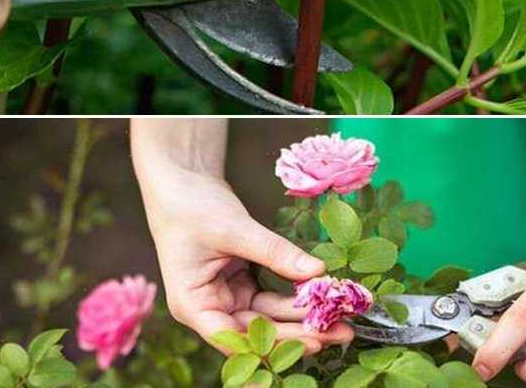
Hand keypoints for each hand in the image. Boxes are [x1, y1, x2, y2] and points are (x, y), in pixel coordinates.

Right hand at [130, 119, 350, 354]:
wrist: (183, 182)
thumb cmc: (193, 207)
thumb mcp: (235, 229)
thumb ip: (275, 252)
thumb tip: (317, 270)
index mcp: (193, 304)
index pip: (235, 336)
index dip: (274, 343)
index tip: (313, 340)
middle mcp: (209, 308)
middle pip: (257, 331)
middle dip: (299, 334)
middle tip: (341, 333)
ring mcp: (226, 297)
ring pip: (269, 317)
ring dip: (303, 318)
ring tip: (342, 323)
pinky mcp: (242, 284)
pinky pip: (273, 299)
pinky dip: (296, 299)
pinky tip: (324, 301)